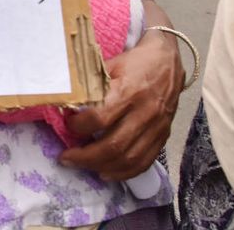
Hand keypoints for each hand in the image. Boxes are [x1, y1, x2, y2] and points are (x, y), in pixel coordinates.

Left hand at [59, 28, 183, 180]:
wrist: (168, 61)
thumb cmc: (134, 62)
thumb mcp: (110, 64)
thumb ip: (91, 83)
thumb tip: (64, 98)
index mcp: (128, 92)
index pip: (99, 118)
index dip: (78, 126)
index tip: (67, 125)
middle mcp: (144, 113)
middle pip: (113, 145)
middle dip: (85, 156)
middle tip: (66, 157)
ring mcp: (156, 127)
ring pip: (129, 158)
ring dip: (102, 167)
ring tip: (81, 166)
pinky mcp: (163, 136)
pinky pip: (145, 161)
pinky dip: (125, 172)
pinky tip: (107, 173)